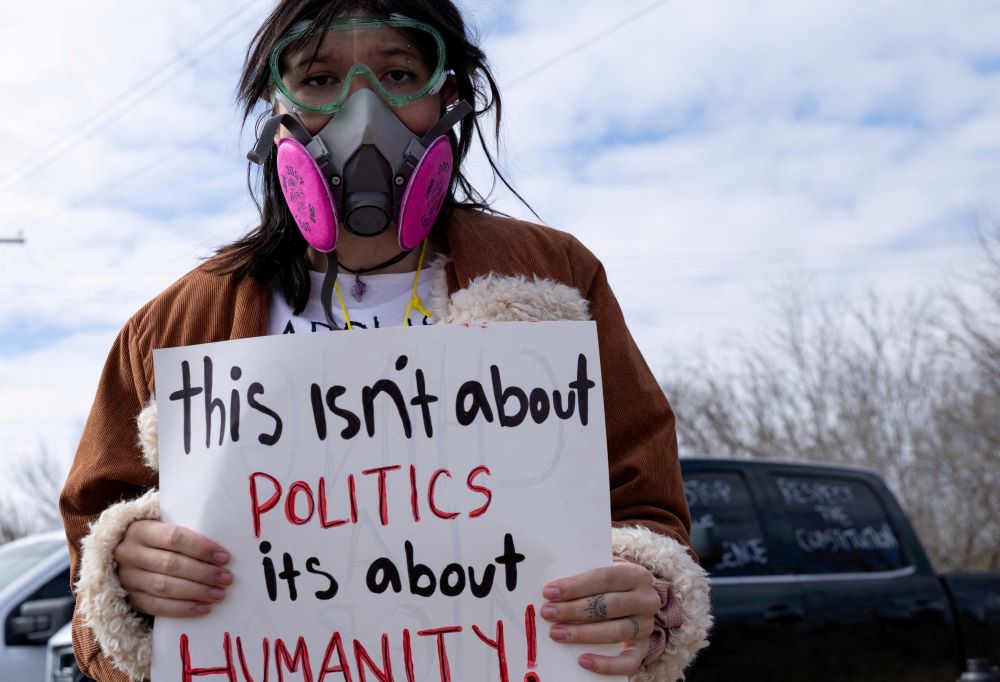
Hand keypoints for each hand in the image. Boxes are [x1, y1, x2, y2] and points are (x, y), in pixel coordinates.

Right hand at [113, 520, 231, 617]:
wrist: (129, 556)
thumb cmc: (159, 540)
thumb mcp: (166, 527)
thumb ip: (188, 534)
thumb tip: (221, 551)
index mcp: (140, 529)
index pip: (174, 537)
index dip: (201, 548)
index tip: (224, 557)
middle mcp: (129, 553)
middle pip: (170, 564)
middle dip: (203, 573)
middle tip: (226, 578)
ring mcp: (127, 578)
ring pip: (163, 587)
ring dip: (196, 592)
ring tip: (219, 594)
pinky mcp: (130, 598)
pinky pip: (156, 607)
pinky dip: (182, 609)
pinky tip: (203, 608)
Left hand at [542, 563, 660, 674]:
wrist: (633, 601)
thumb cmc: (608, 587)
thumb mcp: (602, 575)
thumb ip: (583, 580)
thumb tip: (551, 592)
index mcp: (636, 575)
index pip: (605, 578)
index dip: (576, 586)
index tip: (549, 592)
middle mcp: (646, 600)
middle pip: (609, 605)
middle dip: (574, 610)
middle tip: (548, 613)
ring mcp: (647, 626)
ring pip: (616, 632)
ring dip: (583, 634)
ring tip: (556, 633)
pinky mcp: (643, 649)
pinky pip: (628, 662)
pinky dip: (605, 664)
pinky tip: (582, 660)